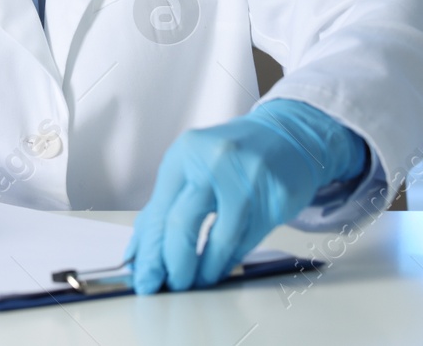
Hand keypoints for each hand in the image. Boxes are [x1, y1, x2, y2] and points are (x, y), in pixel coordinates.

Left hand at [126, 99, 365, 293]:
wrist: (284, 136)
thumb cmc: (228, 157)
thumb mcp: (190, 168)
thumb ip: (162, 208)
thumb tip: (138, 254)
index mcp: (185, 153)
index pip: (159, 212)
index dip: (149, 253)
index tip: (144, 281)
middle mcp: (214, 162)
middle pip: (182, 225)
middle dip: (173, 266)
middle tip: (170, 286)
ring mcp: (248, 179)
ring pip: (218, 240)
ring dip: (203, 271)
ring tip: (194, 283)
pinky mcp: (275, 198)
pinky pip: (246, 242)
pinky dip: (228, 262)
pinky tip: (217, 270)